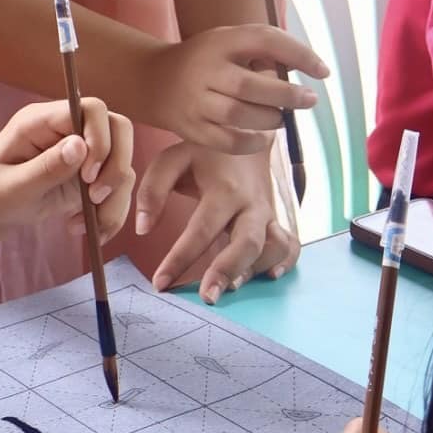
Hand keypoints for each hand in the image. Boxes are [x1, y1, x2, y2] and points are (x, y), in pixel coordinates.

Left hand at [0, 98, 133, 240]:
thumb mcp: (12, 185)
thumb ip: (46, 166)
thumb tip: (80, 145)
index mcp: (43, 120)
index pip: (91, 109)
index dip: (100, 139)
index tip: (88, 175)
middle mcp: (68, 130)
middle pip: (118, 129)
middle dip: (117, 166)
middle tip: (95, 197)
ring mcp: (83, 153)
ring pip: (123, 163)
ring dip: (113, 198)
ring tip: (84, 225)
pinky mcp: (90, 177)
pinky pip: (116, 189)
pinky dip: (109, 213)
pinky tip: (84, 229)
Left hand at [136, 139, 297, 300]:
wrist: (243, 134)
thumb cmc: (202, 154)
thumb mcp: (173, 159)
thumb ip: (153, 190)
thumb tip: (142, 228)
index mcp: (223, 189)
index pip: (200, 230)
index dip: (179, 259)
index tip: (160, 283)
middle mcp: (250, 204)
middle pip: (246, 243)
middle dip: (228, 272)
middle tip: (208, 298)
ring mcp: (268, 214)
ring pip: (272, 247)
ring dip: (256, 270)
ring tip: (233, 289)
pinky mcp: (277, 220)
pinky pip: (290, 245)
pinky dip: (286, 263)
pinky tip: (271, 277)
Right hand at [143, 24, 325, 153]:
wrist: (152, 80)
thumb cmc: (205, 60)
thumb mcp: (227, 41)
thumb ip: (262, 49)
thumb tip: (309, 67)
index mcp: (219, 42)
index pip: (263, 41)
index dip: (298, 55)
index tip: (323, 72)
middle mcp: (205, 70)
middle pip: (251, 85)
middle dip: (287, 95)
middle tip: (309, 99)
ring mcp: (196, 101)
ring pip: (239, 115)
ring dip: (269, 119)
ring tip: (280, 118)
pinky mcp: (191, 129)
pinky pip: (227, 142)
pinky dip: (251, 142)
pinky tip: (261, 137)